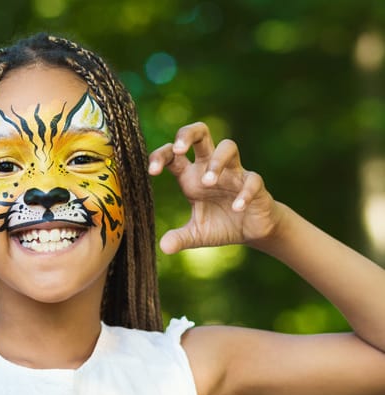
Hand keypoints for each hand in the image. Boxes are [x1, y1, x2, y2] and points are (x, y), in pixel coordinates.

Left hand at [148, 122, 281, 253]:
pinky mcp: (254, 184)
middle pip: (200, 133)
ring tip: (208, 182)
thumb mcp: (196, 235)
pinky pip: (252, 180)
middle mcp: (210, 169)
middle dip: (187, 134)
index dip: (160, 157)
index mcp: (191, 176)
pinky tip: (237, 208)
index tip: (152, 172)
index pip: (172, 156)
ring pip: (228, 147)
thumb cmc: (220, 225)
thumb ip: (180, 238)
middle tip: (178, 149)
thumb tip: (164, 248)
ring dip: (217, 162)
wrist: (252, 232)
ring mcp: (234, 173)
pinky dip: (244, 193)